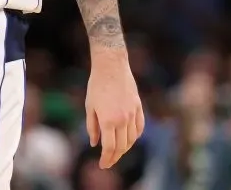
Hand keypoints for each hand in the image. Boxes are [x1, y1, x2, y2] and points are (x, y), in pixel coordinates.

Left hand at [85, 51, 144, 168]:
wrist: (111, 66)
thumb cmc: (96, 85)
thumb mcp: (89, 106)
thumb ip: (92, 127)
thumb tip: (95, 144)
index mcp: (108, 120)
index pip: (110, 147)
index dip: (106, 159)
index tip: (102, 164)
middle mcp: (123, 119)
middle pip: (122, 146)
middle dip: (114, 157)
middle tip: (107, 162)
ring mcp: (133, 113)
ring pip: (132, 139)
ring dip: (125, 149)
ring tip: (117, 152)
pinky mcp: (138, 107)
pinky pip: (140, 128)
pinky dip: (135, 137)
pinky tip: (129, 139)